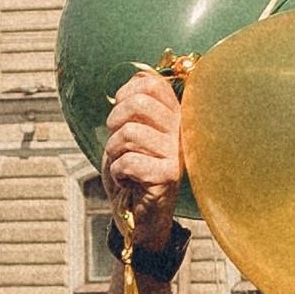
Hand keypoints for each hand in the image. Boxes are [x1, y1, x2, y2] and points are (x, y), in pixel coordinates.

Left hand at [101, 67, 184, 257]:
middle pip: (138, 102)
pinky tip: (129, 182)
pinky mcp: (169, 175)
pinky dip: (117, 173)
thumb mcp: (130, 133)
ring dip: (113, 153)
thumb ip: (135, 106)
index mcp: (173, 115)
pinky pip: (127, 161)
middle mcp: (181, 129)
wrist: (138, 216)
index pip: (151, 82)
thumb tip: (136, 76)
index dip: (125, 93)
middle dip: (114, 122)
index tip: (119, 116)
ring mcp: (177, 152)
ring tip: (124, 166)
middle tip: (117, 143)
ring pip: (128, 133)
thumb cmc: (132, 173)